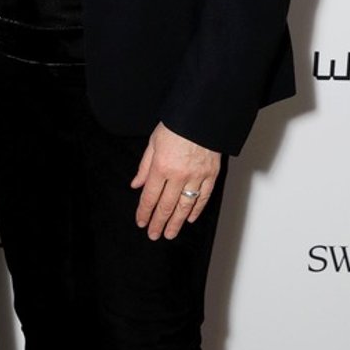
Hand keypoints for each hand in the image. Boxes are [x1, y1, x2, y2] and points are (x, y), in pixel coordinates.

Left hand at [130, 123, 220, 240]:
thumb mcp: (154, 142)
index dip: (144, 212)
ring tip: (170, 234)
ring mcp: (197, 176)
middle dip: (159, 222)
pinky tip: (189, 218)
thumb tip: (137, 185)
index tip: (141, 222)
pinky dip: (196, 209)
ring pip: (185, 206)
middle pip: (166, 205)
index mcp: (161, 166)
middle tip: (154, 235)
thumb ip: (145, 166)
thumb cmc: (177, 125)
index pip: (150, 197)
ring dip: (176, 222)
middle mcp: (179, 174)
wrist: (203, 115)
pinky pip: (203, 197)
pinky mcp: (212, 174)